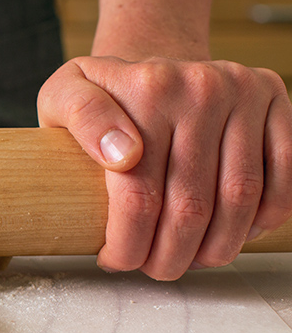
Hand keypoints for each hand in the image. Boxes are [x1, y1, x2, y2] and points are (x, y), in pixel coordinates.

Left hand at [38, 55, 291, 279]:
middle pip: (191, 205)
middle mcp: (201, 87)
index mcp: (147, 89)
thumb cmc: (107, 94)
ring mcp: (243, 93)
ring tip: (192, 259)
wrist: (157, 64)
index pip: (139, 194)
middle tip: (156, 268)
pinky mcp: (275, 101)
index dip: (128, 244)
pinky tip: (232, 234)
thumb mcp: (63, 95)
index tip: (116, 260)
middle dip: (171, 255)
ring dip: (217, 247)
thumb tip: (123, 155)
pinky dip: (261, 219)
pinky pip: (283, 178)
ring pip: (240, 200)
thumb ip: (81, 118)